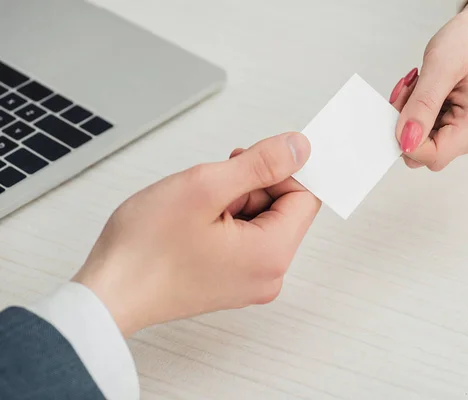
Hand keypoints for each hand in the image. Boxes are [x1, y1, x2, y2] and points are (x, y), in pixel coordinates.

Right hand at [73, 132, 320, 336]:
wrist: (107, 295)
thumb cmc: (145, 248)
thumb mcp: (206, 186)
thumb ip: (261, 164)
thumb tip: (299, 148)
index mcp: (271, 254)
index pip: (305, 197)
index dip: (279, 171)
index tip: (249, 161)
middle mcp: (268, 275)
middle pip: (283, 210)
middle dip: (251, 188)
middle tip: (211, 190)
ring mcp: (249, 282)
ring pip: (260, 221)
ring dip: (234, 203)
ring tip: (196, 210)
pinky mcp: (231, 282)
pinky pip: (244, 239)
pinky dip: (225, 222)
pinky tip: (194, 224)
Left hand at [390, 0, 467, 170]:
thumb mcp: (440, 67)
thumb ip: (422, 107)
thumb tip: (406, 140)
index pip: (432, 156)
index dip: (408, 137)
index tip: (405, 104)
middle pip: (423, 153)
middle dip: (407, 123)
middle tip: (411, 89)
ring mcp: (466, 134)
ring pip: (420, 142)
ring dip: (410, 114)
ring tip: (420, 85)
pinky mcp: (457, 128)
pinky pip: (424, 132)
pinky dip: (416, 112)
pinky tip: (424, 91)